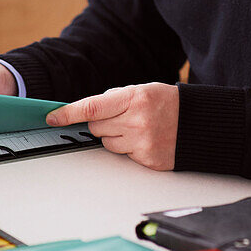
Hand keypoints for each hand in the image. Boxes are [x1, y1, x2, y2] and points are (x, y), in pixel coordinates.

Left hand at [46, 83, 178, 171]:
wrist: (198, 123)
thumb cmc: (167, 103)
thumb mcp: (141, 90)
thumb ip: (114, 99)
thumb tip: (87, 111)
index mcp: (134, 98)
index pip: (92, 106)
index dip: (69, 113)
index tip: (52, 117)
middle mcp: (137, 121)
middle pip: (96, 126)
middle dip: (101, 122)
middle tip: (120, 117)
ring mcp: (142, 143)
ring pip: (107, 143)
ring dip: (114, 136)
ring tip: (137, 128)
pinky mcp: (147, 160)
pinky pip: (123, 156)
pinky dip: (129, 148)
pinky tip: (145, 139)